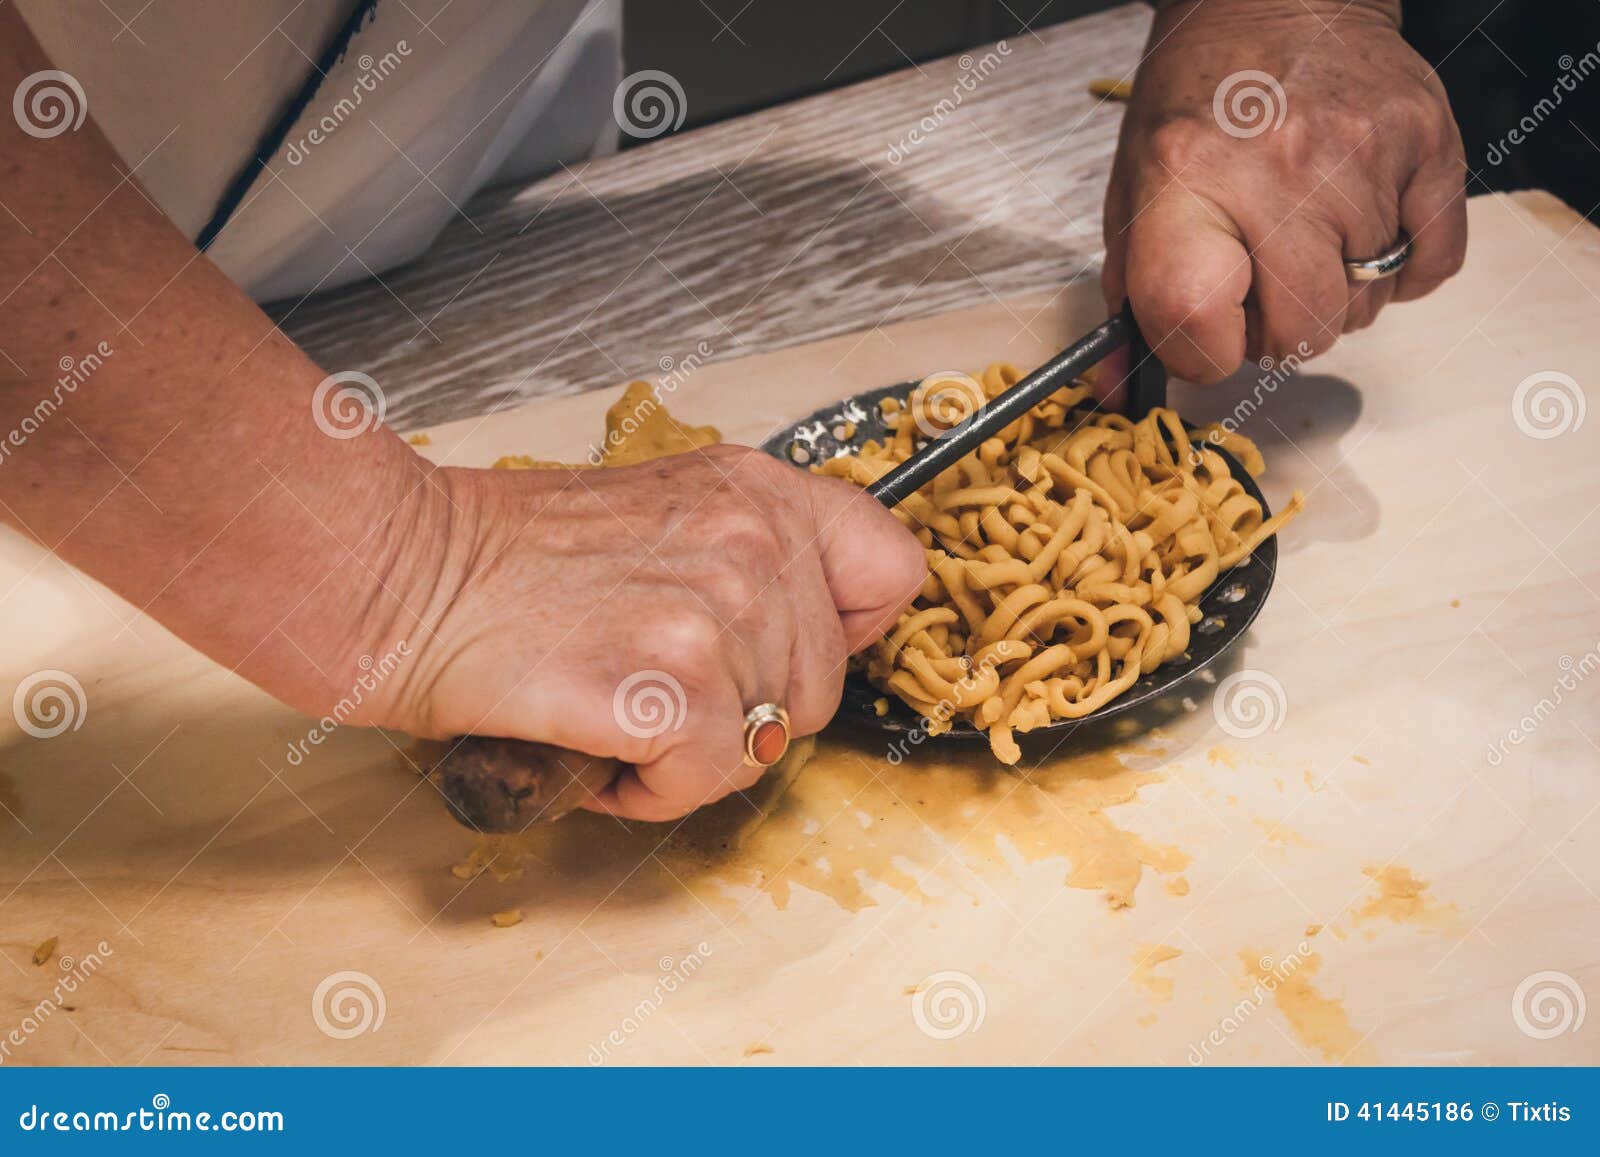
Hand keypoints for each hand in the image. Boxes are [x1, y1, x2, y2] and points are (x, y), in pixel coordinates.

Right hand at [368, 447, 923, 820]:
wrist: (400, 574)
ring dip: (688, 755)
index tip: (782, 647)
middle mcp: (754, 545)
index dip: (842, 629)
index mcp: (756, 492)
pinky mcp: (669, 690)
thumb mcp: (659, 513)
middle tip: (653, 687)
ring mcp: (718, 617)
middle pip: (818, 688)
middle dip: (741, 712)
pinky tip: (592, 740)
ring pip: (762, 745)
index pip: (889, 569)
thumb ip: (743, 556)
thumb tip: (802, 634)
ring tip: (612, 707)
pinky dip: (645, 789)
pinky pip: (703, 783)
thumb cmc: (505, 557)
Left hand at [1101, 0, 1466, 383]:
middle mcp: (1276, 168)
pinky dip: (1402, 269)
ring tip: (1308, 230)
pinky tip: (1364, 229)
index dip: (1204, 352)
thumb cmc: (1198, 101)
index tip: (1208, 332)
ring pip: (1366, 305)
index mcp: (1184, 179)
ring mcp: (1362, 156)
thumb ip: (1131, 296)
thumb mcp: (1136, 191)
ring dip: (1337, 291)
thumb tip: (1123, 387)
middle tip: (1263, 276)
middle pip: (1301, 331)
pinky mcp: (1428, 142)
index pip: (1196, 321)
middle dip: (1279, 327)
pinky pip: (1431, 265)